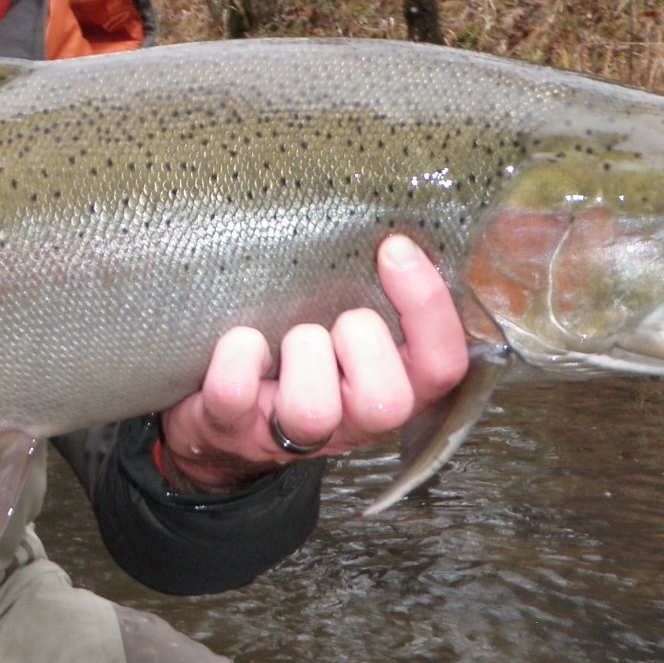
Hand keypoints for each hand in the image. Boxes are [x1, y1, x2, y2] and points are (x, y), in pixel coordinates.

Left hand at [156, 235, 467, 493]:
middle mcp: (348, 424)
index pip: (441, 366)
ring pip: (314, 410)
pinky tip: (241, 340)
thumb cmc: (296, 353)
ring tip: (287, 339)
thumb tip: (391, 228)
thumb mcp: (346, 324)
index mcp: (389, 389)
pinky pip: (235, 394)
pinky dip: (237, 356)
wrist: (221, 417)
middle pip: (388, 402)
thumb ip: (374, 293)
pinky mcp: (229, 428)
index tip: (395, 247)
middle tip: (336, 320)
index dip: (429, 307)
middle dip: (361, 338)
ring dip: (303, 352)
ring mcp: (288, 434)